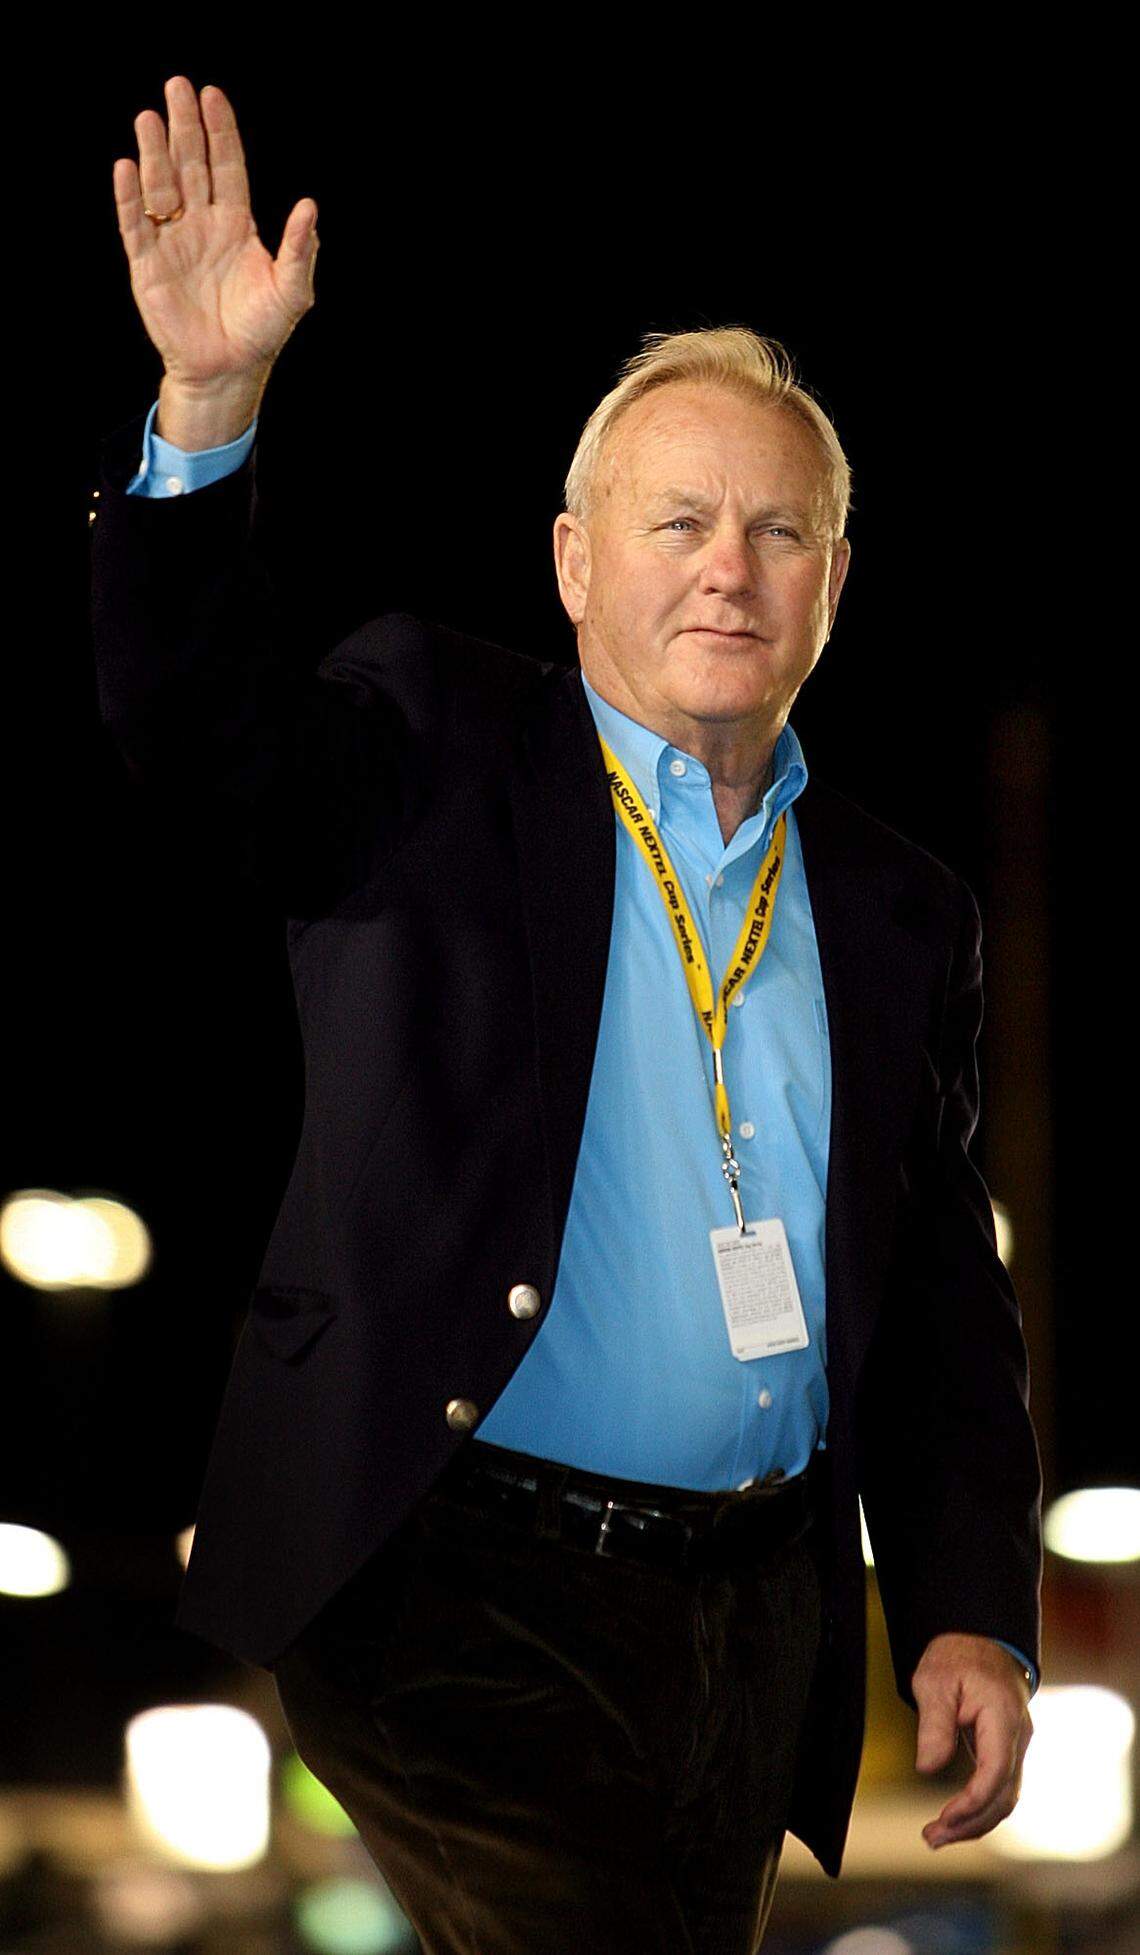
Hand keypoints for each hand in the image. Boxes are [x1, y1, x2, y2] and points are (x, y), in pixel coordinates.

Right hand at [113, 76, 317, 391]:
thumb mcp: (292, 291)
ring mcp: (173, 241)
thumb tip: (310, 206)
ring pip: (161, 187)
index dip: (220, 132)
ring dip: (155, 153)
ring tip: (149, 118)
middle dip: (184, 127)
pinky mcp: (148, 265)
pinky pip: (135, 225)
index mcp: (236, 222)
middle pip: (190, 165)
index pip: (226, 166)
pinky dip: (129, 198)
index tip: (212, 96)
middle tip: (176, 86)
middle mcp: (202, 223)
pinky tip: (127, 168)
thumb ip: (301, 250)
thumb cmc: (262, 330)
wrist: (229, 370)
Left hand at [912, 1632, 1032, 1847]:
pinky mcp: (1008, 1751)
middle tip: (931, 1838)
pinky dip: (979, 1808)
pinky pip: (999, 1788)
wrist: (980, 1638)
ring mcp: (1017, 1746)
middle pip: (1004, 1796)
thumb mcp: (935, 1680)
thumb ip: (934, 1724)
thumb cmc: (957, 1656)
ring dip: (974, 1822)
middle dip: (970, 1823)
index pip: (996, 1773)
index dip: (971, 1802)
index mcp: (1003, 1717)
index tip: (943, 1818)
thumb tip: (928, 1768)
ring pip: (1005, 1798)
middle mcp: (1018, 1737)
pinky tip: (954, 1819)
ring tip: (936, 1837)